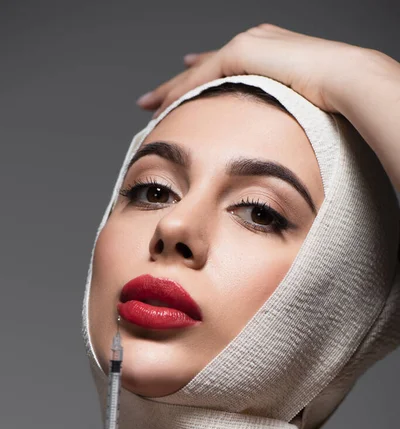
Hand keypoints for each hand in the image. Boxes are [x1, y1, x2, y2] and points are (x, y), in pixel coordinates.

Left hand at [137, 23, 370, 116]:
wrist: (342, 79)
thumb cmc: (328, 102)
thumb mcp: (296, 107)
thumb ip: (278, 115)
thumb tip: (270, 140)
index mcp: (267, 56)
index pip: (224, 71)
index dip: (200, 84)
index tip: (181, 93)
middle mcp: (254, 44)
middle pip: (204, 69)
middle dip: (176, 86)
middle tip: (152, 100)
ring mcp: (248, 44)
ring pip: (198, 72)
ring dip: (172, 91)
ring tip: (150, 105)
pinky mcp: (244, 50)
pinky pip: (203, 76)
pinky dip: (183, 93)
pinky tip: (165, 106)